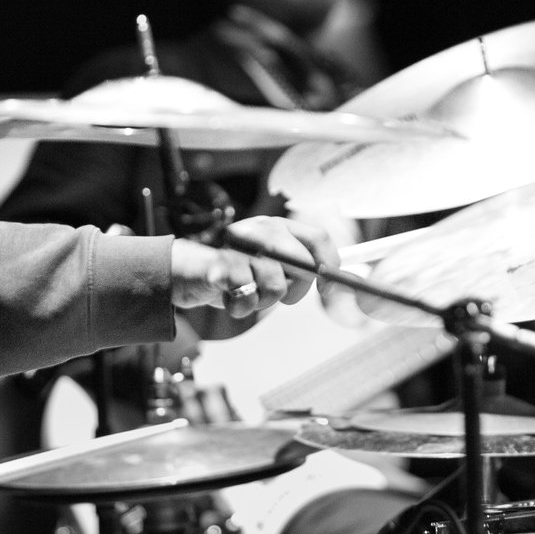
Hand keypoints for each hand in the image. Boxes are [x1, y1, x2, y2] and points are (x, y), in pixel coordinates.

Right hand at [169, 216, 336, 318]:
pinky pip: (248, 299)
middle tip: (273, 294)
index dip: (331, 265)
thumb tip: (346, 281)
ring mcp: (240, 246)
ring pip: (277, 287)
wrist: (188, 273)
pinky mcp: (221, 267)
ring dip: (264, 301)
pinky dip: (242, 308)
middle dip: (295, 290)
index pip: (318, 237)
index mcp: (277, 225)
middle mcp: (261, 229)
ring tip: (246, 292)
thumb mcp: (275, 267)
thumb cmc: (238, 273)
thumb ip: (306, 269)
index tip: (329, 289)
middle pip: (303, 265)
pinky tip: (230, 297)